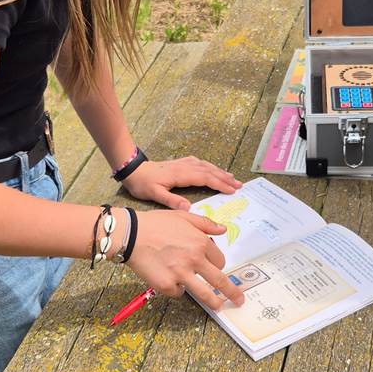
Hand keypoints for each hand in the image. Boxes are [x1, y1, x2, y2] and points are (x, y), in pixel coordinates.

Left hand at [122, 156, 241, 209]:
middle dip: (225, 178)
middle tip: (239, 185)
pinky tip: (214, 169)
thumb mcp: (154, 194)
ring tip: (232, 178)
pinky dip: (210, 167)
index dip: (220, 184)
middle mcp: (185, 166)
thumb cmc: (143, 184)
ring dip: (220, 172)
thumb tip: (189, 208)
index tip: (232, 190)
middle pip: (209, 171)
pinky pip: (200, 163)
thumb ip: (172, 201)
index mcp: (181, 175)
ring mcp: (184, 163)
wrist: (133, 169)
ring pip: (206, 166)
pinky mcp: (181, 162)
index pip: (205, 178)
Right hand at [126, 209, 244, 309]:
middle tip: (239, 299)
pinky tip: (171, 281)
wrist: (130, 234)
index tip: (214, 268)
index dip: (217, 264)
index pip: (219, 260)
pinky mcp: (167, 285)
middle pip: (218, 280)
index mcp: (200, 243)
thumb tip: (223, 229)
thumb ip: (205, 224)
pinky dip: (177, 289)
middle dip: (232, 291)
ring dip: (215, 302)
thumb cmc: (155, 223)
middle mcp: (194, 260)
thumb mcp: (183, 216)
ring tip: (220, 307)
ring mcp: (181, 274)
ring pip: (204, 294)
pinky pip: (178, 292)